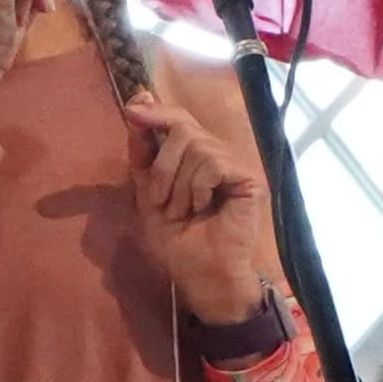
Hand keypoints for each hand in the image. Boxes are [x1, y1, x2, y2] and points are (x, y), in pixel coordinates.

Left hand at [123, 93, 281, 327]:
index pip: (178, 119)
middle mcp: (216, 155)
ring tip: (183, 212)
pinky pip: (213, 163)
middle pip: (183, 127)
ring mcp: (235, 165)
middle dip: (162, 166)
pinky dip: (197, 188)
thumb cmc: (177, 241)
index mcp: (194, 157)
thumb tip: (136, 106)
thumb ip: (143, 155)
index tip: (133, 110)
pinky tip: (202, 209)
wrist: (200, 275)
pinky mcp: (249, 178)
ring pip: (195, 145)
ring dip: (177, 185)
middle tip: (160, 201)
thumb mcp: (148, 194)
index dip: (157, 111)